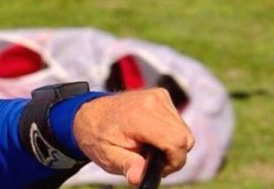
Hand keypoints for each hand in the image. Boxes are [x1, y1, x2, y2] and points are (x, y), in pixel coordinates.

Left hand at [72, 88, 193, 185]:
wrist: (89, 115)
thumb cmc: (98, 138)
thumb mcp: (108, 156)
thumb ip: (127, 165)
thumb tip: (137, 178)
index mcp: (138, 117)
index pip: (175, 140)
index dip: (175, 160)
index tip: (161, 169)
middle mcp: (152, 102)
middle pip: (184, 138)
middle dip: (174, 155)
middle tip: (152, 161)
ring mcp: (158, 96)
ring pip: (184, 131)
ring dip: (172, 144)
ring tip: (148, 148)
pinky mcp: (161, 95)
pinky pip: (178, 122)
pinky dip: (170, 133)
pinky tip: (151, 136)